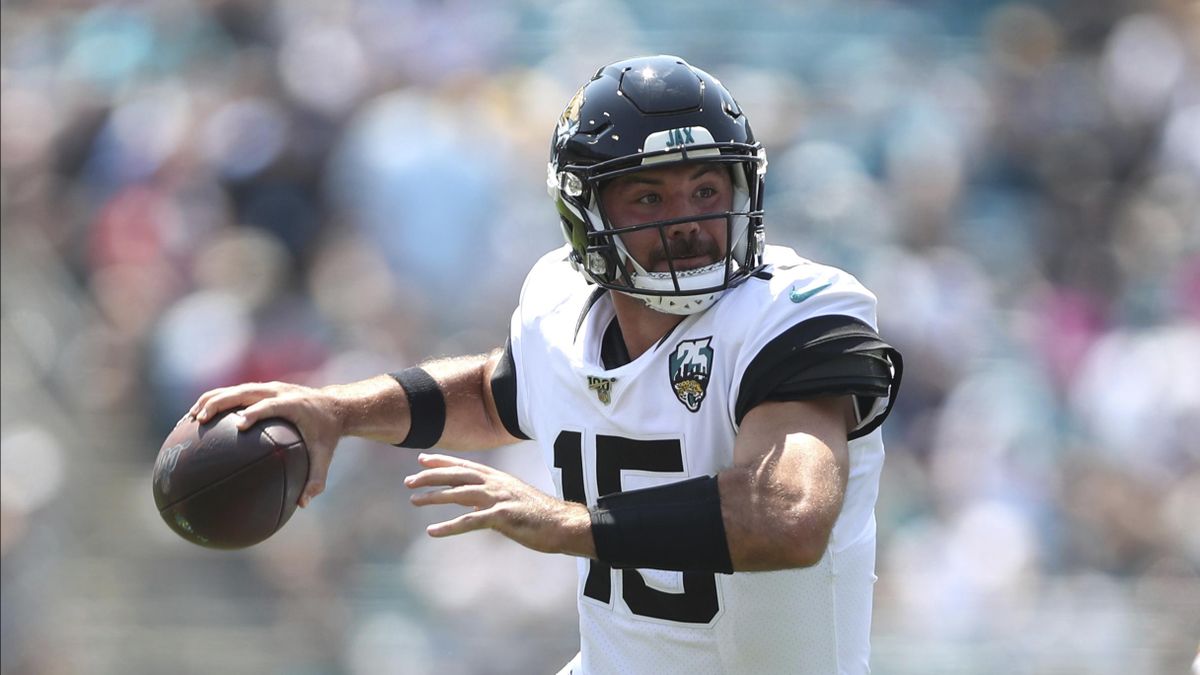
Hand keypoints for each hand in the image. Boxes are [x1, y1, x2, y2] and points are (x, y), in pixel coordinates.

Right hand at [187, 381, 343, 507]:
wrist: (334, 406)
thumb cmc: (327, 434)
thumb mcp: (325, 455)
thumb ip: (316, 479)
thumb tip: (302, 504)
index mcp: (293, 404)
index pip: (271, 405)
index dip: (255, 412)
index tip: (238, 425)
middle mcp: (278, 391)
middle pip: (244, 391)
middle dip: (220, 403)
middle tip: (200, 420)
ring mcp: (268, 387)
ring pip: (233, 389)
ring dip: (210, 400)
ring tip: (189, 419)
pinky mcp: (260, 389)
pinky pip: (234, 393)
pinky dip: (214, 402)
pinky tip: (197, 420)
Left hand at [405, 453, 594, 557]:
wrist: (563, 524)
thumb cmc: (540, 515)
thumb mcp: (513, 500)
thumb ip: (493, 499)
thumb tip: (476, 506)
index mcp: (499, 479)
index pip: (465, 466)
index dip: (443, 461)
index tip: (422, 459)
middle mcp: (497, 484)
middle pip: (458, 475)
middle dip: (431, 476)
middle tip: (409, 480)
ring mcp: (499, 499)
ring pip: (459, 494)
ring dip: (434, 496)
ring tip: (414, 500)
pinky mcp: (502, 517)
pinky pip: (470, 521)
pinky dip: (449, 526)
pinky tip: (432, 531)